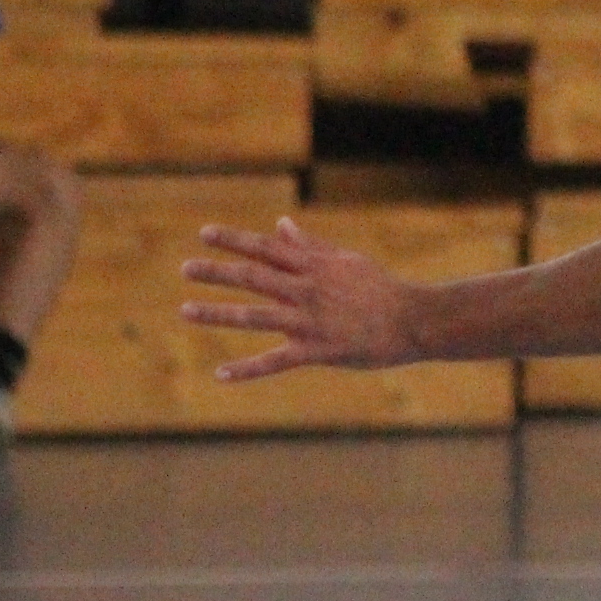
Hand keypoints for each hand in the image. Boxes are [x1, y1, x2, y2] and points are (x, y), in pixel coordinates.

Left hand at [179, 217, 418, 380]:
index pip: (266, 248)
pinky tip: (220, 375)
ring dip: (218, 313)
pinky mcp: (317, 351)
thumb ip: (309, 245)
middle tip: (186, 270)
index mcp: (313, 267)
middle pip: (253, 277)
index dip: (234, 240)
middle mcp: (306, 291)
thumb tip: (280, 225)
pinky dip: (247, 369)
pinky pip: (276, 361)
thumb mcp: (346, 260)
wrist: (415, 320)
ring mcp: (310, 321)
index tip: (204, 235)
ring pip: (255, 316)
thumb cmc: (382, 289)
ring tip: (186, 311)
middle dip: (216, 272)